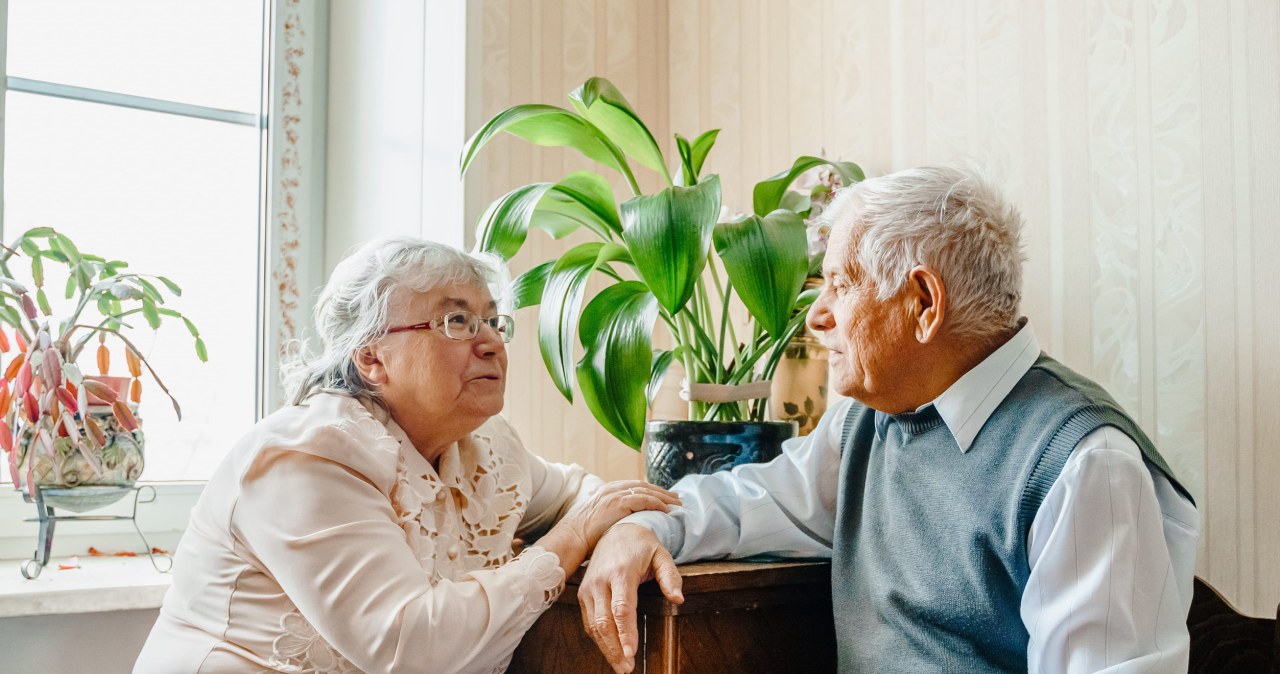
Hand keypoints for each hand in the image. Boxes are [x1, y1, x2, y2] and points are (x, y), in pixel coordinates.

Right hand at [558, 480, 680, 551]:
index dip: (651, 491)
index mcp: (607, 491)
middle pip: (643, 485)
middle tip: (676, 498)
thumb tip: (624, 527)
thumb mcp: (599, 522)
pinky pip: (643, 500)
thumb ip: (612, 519)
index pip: (634, 487)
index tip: (664, 496)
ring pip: (646, 491)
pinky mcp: (617, 503)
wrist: (571, 538)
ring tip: (677, 504)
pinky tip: (666, 510)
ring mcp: (614, 495)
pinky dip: (656, 503)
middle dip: (661, 491)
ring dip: (663, 497)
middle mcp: (611, 489)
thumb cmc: (583, 537)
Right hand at [578, 523, 682, 672]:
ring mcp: (588, 588)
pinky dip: (598, 639)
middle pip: (604, 621)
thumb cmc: (642, 546)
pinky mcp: (583, 593)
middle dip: (615, 648)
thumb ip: (671, 577)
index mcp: (621, 571)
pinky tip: (610, 651)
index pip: (621, 607)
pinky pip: (589, 621)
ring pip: (593, 625)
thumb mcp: (661, 555)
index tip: (631, 652)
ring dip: (606, 648)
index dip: (625, 632)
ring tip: (620, 666)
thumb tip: (678, 599)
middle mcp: (600, 581)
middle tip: (627, 668)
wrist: (616, 531)